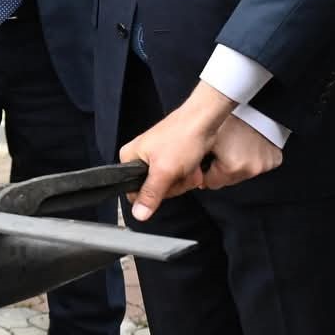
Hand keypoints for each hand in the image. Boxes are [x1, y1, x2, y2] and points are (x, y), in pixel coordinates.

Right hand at [119, 81, 234, 221]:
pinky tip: (193, 165)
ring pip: (169, 185)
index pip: (134, 191)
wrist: (204, 120)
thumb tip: (138, 214)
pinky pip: (177, 177)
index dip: (153, 194)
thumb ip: (150, 194)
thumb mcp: (164, 171)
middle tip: (180, 171)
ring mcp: (157, 157)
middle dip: (173, 185)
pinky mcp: (172, 157)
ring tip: (189, 166)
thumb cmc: (182, 138)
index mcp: (130, 157)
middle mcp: (140, 157)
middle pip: (154, 190)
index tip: (165, 182)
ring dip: (183, 179)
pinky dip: (188, 174)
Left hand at [200, 115, 282, 189]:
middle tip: (221, 148)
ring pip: (243, 172)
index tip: (206, 160)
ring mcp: (264, 165)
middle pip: (228, 179)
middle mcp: (250, 170)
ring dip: (238, 163)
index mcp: (231, 168)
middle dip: (222, 168)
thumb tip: (194, 177)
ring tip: (235, 142)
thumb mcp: (205, 137)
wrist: (254, 102)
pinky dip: (253, 157)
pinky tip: (249, 143)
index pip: (211, 183)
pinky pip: (258, 164)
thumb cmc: (229, 117)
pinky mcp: (274, 159)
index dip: (206, 170)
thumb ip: (198, 161)